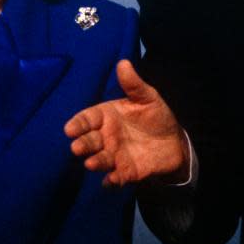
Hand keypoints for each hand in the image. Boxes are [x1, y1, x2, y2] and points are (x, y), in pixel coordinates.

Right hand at [64, 60, 188, 186]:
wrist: (174, 142)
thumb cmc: (155, 116)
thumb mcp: (147, 97)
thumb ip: (134, 84)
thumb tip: (123, 63)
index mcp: (107, 116)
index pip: (87, 119)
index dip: (78, 124)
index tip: (69, 129)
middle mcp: (106, 137)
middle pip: (90, 140)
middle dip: (82, 144)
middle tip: (77, 147)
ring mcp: (115, 155)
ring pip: (100, 159)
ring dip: (95, 162)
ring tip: (91, 163)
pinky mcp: (126, 172)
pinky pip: (116, 177)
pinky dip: (111, 180)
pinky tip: (110, 181)